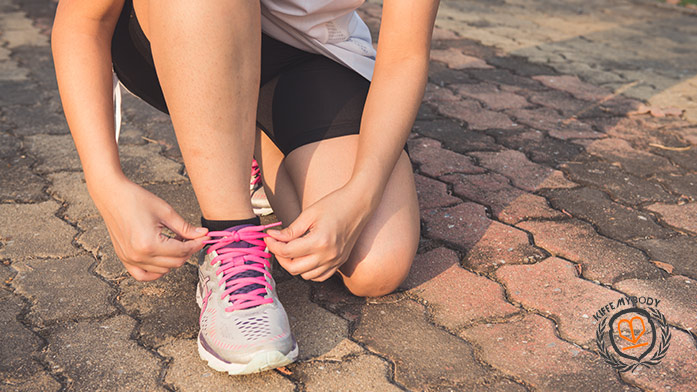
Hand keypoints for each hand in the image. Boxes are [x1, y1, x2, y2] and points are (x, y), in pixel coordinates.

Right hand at [90, 177, 207, 280]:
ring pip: (163, 270)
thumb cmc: (136, 199)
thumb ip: (185, 228)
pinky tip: (163, 259)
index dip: (196, 244)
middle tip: (192, 237)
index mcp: (149, 244)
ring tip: (175, 241)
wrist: (111, 195)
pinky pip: (143, 275)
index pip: (182, 251)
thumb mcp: (166, 212)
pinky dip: (156, 271)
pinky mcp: (124, 258)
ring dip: (174, 259)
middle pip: (175, 263)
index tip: (204, 237)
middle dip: (188, 251)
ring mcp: (129, 259)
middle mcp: (138, 256)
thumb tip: (203, 235)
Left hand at [264, 183, 374, 281]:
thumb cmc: (335, 204)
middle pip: (294, 268)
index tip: (268, 237)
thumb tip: (273, 237)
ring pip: (306, 276)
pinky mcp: (340, 262)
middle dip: (280, 257)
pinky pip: (320, 276)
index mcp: (319, 242)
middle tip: (276, 244)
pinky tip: (304, 258)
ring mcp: (335, 261)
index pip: (288, 252)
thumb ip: (291, 230)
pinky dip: (309, 271)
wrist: (360, 204)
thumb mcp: (309, 214)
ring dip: (294, 265)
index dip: (273, 245)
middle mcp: (328, 256)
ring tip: (290, 250)